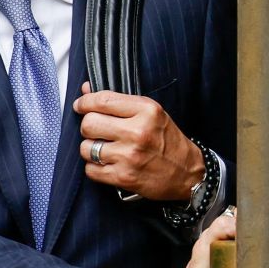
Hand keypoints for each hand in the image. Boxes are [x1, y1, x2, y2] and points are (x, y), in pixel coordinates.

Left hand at [73, 82, 202, 200]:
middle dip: (89, 127)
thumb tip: (85, 90)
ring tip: (105, 149)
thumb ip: (117, 101)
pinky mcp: (124, 177)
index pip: (102, 100)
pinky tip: (108, 164)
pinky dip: (95, 167)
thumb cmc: (167, 140)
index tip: (81, 106)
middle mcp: (138, 132)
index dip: (84, 103)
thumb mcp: (150, 113)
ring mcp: (130, 156)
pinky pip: (90, 169)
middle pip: (89, 124)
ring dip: (91, 149)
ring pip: (86, 148)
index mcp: (146, 111)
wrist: (188, 174)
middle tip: (98, 131)